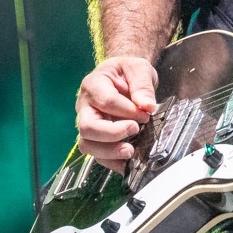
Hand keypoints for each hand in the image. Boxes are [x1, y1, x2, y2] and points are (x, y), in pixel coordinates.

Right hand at [76, 55, 158, 171]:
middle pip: (87, 127)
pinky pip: (97, 155)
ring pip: (88, 144)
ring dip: (109, 151)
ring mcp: (88, 123)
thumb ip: (142, 84)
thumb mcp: (138, 68)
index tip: (145, 113)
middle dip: (112, 133)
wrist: (125, 77)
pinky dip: (112, 162)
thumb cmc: (128, 72)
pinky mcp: (96, 137)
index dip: (127, 110)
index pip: (106, 101)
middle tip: (135, 129)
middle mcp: (85, 106)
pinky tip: (128, 163)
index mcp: (94, 85)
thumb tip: (147, 105)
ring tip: (130, 150)